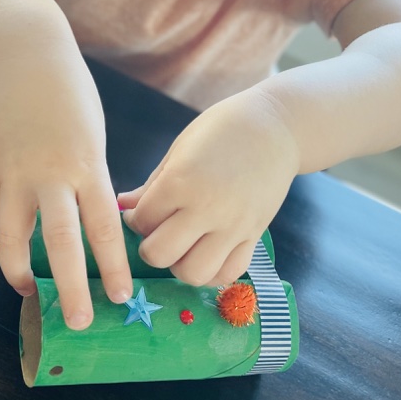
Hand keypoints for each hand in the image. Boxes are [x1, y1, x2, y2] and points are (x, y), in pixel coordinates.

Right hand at [0, 58, 132, 329]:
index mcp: (87, 165)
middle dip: (72, 287)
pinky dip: (2, 233)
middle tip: (80, 321)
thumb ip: (89, 179)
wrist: (26, 56)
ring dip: (20, 270)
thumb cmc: (71, 95)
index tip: (122, 296)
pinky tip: (11, 244)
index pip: (104, 227)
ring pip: (13, 236)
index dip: (114, 266)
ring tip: (30, 292)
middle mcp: (51, 175)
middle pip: (62, 242)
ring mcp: (14, 172)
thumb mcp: (93, 137)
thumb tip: (88, 221)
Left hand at [118, 89, 298, 285]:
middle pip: (160, 255)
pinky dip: (212, 272)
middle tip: (157, 233)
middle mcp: (206, 209)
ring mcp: (233, 226)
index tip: (141, 213)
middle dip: (151, 248)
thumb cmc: (222, 129)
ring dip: (180, 265)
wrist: (276, 126)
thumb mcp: (180, 149)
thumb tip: (124, 206)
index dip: (135, 220)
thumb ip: (152, 184)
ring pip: (194, 273)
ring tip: (182, 247)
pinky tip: (206, 254)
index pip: (142, 221)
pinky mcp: (254, 235)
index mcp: (181, 182)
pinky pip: (229, 272)